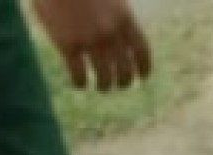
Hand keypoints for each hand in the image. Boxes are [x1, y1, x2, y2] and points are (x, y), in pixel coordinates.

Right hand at [34, 0, 151, 91]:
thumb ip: (119, 11)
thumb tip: (123, 29)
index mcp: (125, 18)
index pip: (142, 52)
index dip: (143, 69)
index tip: (142, 77)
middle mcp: (111, 33)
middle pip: (125, 71)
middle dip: (123, 81)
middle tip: (118, 83)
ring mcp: (90, 41)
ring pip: (104, 79)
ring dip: (103, 85)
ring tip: (100, 85)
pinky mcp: (68, 46)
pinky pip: (79, 76)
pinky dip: (80, 83)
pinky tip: (79, 83)